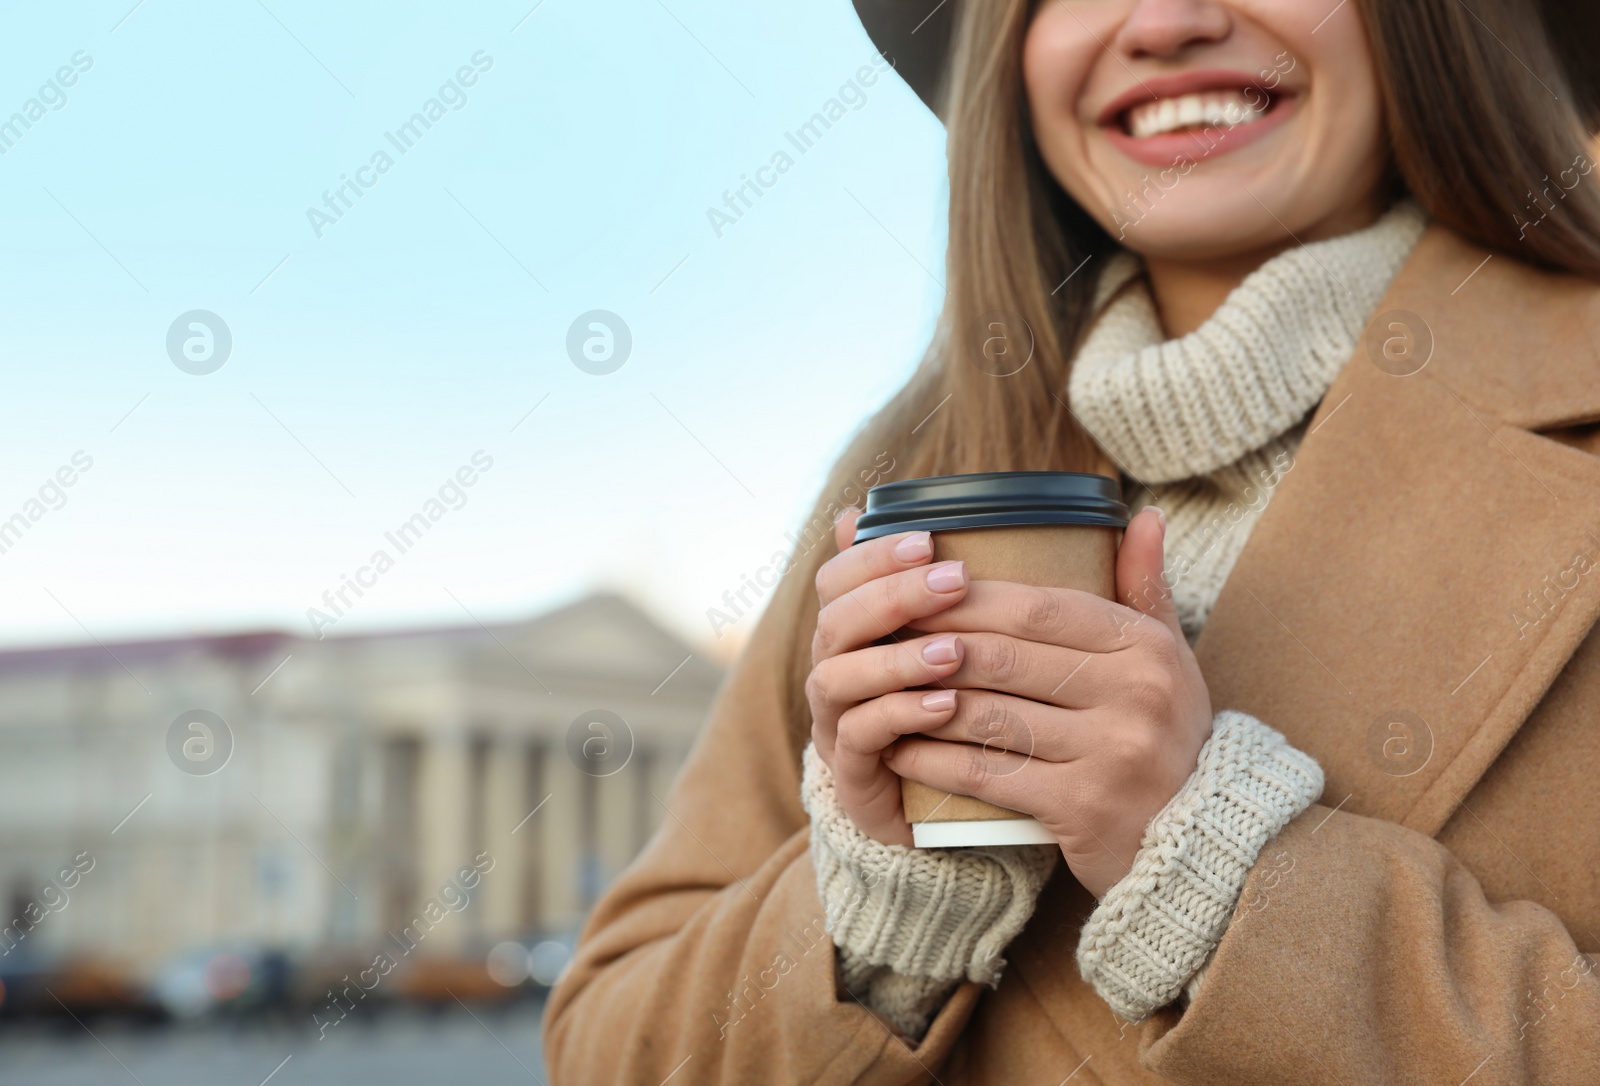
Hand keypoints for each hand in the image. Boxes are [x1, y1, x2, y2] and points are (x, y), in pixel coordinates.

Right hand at [806, 507, 972, 845]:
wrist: (947, 809)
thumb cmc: (953, 707)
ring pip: (838, 678)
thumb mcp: (956, 638)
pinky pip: (860, 738)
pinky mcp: (853, 775)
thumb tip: (941, 523)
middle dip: (893, 596)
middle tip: (955, 580)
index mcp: (851, 633)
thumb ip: (944, 585)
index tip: (928, 540)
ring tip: (954, 651)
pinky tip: (947, 704)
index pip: (836, 580)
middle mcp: (833, 672)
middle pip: (835, 622)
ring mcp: (836, 724)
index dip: (872, 556)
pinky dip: (901, 715)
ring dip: (897, 658)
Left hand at [881, 507, 1213, 897]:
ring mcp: (1109, 753)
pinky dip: (934, 758)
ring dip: (921, 700)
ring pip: (988, 713)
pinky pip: (987, 772)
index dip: (968, 598)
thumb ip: (1145, 588)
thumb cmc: (1168, 736)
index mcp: (1144, 648)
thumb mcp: (1169, 659)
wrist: (1199, 841)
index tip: (915, 589)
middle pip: (1004, 657)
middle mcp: (1133, 695)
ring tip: (880, 689)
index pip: (1039, 607)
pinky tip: (899, 747)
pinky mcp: (1081, 807)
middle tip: (882, 637)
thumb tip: (1143, 514)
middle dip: (932, 643)